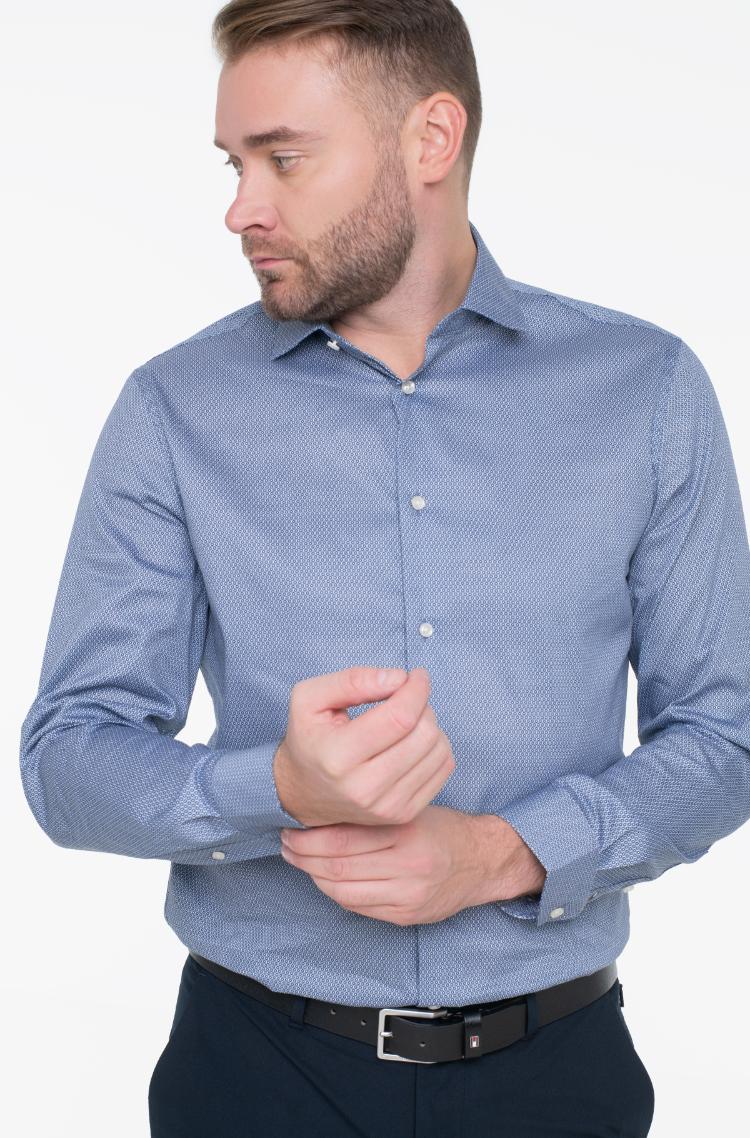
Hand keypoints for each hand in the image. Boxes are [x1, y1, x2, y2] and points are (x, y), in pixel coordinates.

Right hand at [273, 666, 455, 827]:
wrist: (302, 793)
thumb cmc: (309, 738)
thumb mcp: (310, 698)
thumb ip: (352, 680)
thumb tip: (398, 678)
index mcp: (337, 756)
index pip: (399, 717)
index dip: (416, 689)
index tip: (415, 675)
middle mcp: (364, 788)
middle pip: (424, 733)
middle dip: (422, 704)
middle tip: (405, 698)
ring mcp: (386, 806)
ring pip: (439, 750)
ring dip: (430, 724)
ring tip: (407, 721)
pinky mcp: (403, 814)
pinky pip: (444, 768)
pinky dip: (435, 747)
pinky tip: (413, 742)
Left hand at [278, 805, 544, 924]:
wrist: (481, 861)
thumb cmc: (441, 828)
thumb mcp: (410, 810)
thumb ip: (371, 817)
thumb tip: (318, 819)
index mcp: (407, 834)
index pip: (343, 841)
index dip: (309, 839)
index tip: (290, 829)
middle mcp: (408, 868)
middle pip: (337, 869)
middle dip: (303, 858)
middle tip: (286, 846)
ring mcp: (407, 897)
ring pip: (342, 892)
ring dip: (314, 877)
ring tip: (299, 861)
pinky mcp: (405, 917)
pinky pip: (358, 907)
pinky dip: (335, 893)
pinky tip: (327, 879)